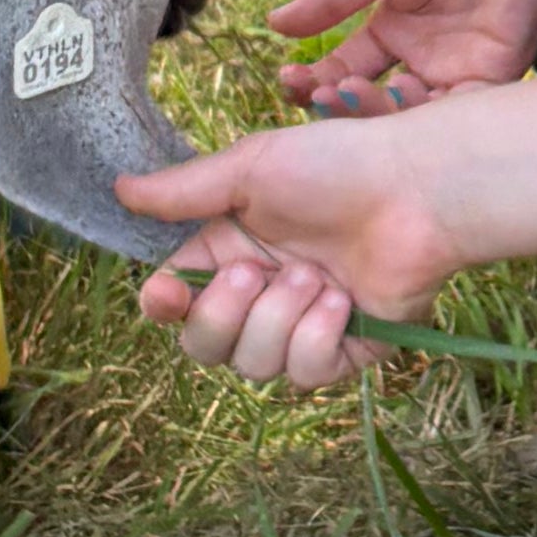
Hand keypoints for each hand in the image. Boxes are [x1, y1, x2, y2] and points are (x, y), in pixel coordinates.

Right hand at [117, 114, 467, 392]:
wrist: (417, 187)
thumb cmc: (339, 163)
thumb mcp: (251, 167)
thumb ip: (184, 191)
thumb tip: (119, 190)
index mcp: (232, 252)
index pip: (176, 303)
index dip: (164, 307)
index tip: (165, 294)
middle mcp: (264, 295)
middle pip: (205, 347)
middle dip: (222, 316)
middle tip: (255, 273)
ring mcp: (306, 325)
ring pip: (255, 365)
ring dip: (278, 319)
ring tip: (315, 276)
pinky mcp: (350, 351)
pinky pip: (307, 373)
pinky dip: (318, 336)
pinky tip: (342, 299)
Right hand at [270, 0, 536, 110]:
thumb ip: (329, 1)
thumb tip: (274, 24)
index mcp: (396, 33)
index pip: (346, 74)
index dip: (315, 83)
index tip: (286, 78)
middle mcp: (426, 58)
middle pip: (377, 103)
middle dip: (340, 107)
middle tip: (313, 96)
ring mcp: (460, 66)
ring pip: (415, 116)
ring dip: (377, 111)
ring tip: (346, 93)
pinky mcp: (498, 67)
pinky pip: (464, 108)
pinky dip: (430, 114)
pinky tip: (398, 96)